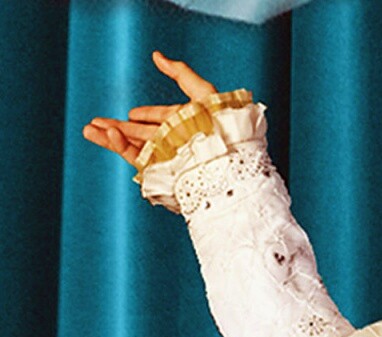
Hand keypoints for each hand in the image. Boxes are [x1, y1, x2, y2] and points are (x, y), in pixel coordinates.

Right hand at [82, 51, 216, 164]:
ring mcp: (168, 156)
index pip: (162, 117)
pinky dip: (121, 145)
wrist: (227, 158)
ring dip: (110, 137)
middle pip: (141, 133)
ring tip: (88, 130)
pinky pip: (138, 158)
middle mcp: (176, 140)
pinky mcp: (162, 170)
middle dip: (117, 127)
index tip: (132, 113)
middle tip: (94, 123)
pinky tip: (108, 134)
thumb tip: (156, 55)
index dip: (146, 114)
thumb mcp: (202, 92)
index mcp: (188, 123)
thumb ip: (180, 73)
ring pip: (134, 146)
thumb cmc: (222, 125)